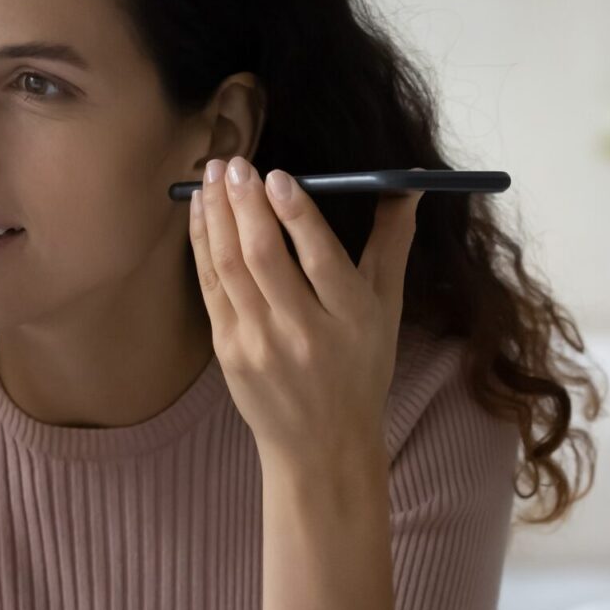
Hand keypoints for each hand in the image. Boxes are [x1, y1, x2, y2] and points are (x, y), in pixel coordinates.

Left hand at [187, 157, 425, 465]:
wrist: (320, 446)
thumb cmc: (359, 370)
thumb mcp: (387, 310)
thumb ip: (393, 244)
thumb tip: (408, 186)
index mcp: (351, 318)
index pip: (321, 258)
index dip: (296, 213)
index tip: (277, 175)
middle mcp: (304, 332)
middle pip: (266, 257)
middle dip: (246, 203)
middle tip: (235, 163)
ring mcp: (261, 344)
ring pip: (230, 267)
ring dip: (217, 215)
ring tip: (212, 174)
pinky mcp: (229, 352)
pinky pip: (211, 286)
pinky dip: (203, 244)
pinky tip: (201, 211)